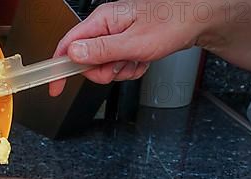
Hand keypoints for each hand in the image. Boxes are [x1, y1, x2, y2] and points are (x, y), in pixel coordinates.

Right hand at [49, 0, 203, 96]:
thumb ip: (100, 50)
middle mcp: (105, 26)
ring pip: (104, 66)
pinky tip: (142, 60)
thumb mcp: (133, 43)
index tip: (55, 86)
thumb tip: (73, 54)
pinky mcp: (125, 43)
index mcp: (101, 21)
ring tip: (137, 60)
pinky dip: (130, 68)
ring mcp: (115, 35)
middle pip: (86, 61)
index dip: (59, 68)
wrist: (195, 19)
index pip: (67, 45)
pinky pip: (118, 66)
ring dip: (120, 71)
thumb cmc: (170, 24)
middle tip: (120, 67)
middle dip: (103, 71)